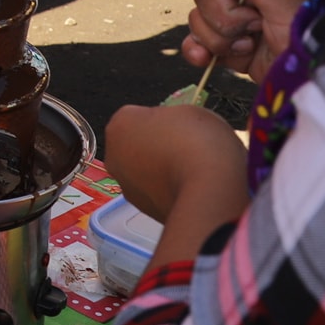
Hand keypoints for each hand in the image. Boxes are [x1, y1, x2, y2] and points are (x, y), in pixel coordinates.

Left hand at [104, 103, 248, 233]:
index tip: (181, 128)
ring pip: (145, 173)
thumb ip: (171, 118)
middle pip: (138, 145)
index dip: (164, 121)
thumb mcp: (190, 112)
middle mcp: (115, 156)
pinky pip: (158, 195)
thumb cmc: (200, 145)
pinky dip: (171, 193)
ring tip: (194, 172)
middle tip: (188, 150)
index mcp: (121, 123)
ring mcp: (128, 186)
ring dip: (163, 172)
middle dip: (158, 148)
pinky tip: (193, 190)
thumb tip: (173, 128)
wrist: (210, 192)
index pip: (139, 116)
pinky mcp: (145, 212)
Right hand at [179, 0, 321, 84]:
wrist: (323, 83)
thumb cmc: (318, 36)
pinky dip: (200, 51)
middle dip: (222, 14)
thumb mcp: (289, 2)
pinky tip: (206, 60)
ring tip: (250, 46)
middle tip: (254, 26)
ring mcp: (241, 22)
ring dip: (219, 37)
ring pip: (202, 19)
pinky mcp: (233, 49)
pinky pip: (201, 44)